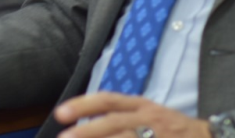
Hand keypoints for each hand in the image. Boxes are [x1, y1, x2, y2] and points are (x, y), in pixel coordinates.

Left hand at [54, 93, 210, 137]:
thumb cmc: (174, 129)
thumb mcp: (150, 114)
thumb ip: (123, 116)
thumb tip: (87, 125)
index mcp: (143, 106)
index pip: (109, 100)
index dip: (83, 105)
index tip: (60, 113)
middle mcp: (149, 119)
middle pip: (113, 122)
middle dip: (87, 131)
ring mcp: (158, 136)